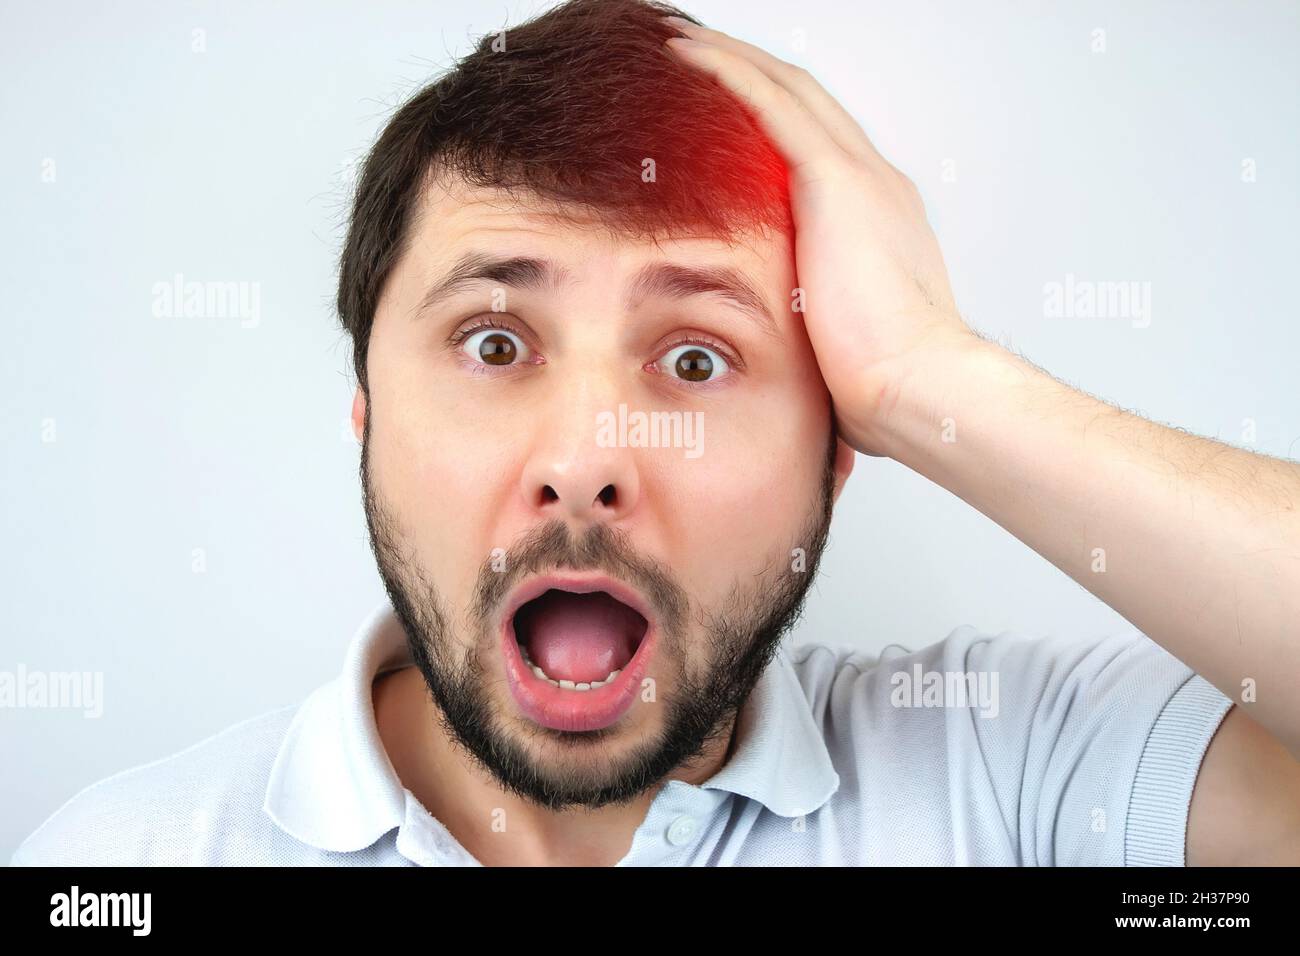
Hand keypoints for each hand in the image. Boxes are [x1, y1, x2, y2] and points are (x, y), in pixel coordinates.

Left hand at [662, 16, 979, 455]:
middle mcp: (875, 184)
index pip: (818, 146)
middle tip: (698, 55)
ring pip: (788, 89)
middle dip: (752, 71)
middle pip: (805, 102)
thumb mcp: (836, 339)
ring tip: (681, 43)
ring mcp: (860, 177)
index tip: (727, 113)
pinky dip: (730, 73)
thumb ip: (809, 319)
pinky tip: (690, 57)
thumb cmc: (881, 383)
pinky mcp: (836, 181)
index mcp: (877, 218)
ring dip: (733, 60)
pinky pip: (773, 105)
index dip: (774, 117)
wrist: (916, 387)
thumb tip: (782, 351)